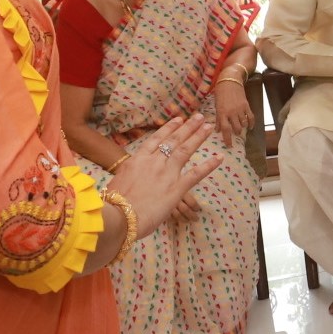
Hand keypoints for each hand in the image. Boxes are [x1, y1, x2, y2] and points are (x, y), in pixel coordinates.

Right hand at [108, 116, 219, 239]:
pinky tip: (219, 158)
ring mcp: (167, 173)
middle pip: (174, 140)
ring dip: (198, 136)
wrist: (118, 216)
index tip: (179, 119)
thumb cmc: (113, 203)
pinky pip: (196, 174)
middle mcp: (154, 161)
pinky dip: (209, 165)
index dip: (169, 128)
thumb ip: (131, 175)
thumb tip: (133, 176)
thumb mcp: (118, 181)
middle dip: (188, 127)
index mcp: (138, 159)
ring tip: (208, 127)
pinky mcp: (177, 188)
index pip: (156, 139)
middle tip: (200, 117)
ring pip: (185, 149)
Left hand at [213, 78, 251, 143]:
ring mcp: (240, 109)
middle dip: (236, 134)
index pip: (225, 129)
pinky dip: (251, 123)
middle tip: (235, 135)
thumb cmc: (220, 92)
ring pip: (243, 124)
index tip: (229, 146)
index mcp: (222, 113)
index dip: (227, 139)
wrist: (230, 80)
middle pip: (236, 128)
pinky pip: (251, 117)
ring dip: (242, 128)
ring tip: (241, 130)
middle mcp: (231, 112)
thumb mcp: (216, 105)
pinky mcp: (246, 105)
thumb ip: (218, 118)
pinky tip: (250, 127)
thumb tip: (217, 130)